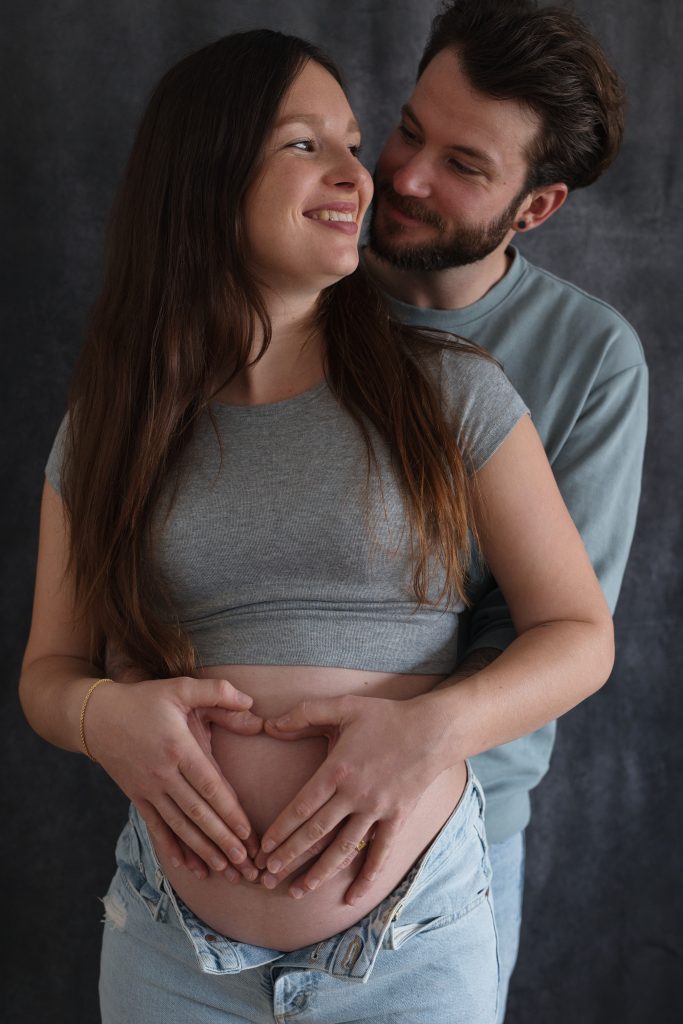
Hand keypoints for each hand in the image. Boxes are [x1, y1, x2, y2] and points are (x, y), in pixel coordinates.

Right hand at [85, 675, 263, 880]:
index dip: (230, 811)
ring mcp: (148, 789)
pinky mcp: (137, 797)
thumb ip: (216, 691)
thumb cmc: (144, 700)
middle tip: (245, 862)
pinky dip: (172, 848)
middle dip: (223, 839)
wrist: (96, 717)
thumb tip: (251, 702)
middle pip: (198, 812)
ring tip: (225, 869)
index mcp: (178, 747)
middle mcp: (163, 773)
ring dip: (203, 850)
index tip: (249, 832)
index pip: (209, 786)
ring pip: (179, 825)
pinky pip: (156, 828)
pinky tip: (187, 866)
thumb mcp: (179, 687)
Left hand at [258, 693, 448, 903]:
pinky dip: (366, 878)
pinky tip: (351, 898)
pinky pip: (380, 854)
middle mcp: (354, 795)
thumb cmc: (385, 716)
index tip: (263, 848)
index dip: (280, 830)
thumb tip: (270, 723)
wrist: (432, 730)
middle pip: (315, 833)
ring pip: (342, 849)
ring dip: (318, 873)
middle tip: (267, 876)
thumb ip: (304, 713)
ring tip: (297, 892)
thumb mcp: (343, 706)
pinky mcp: (397, 818)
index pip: (301, 808)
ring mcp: (377, 810)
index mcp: (337, 770)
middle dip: (289, 857)